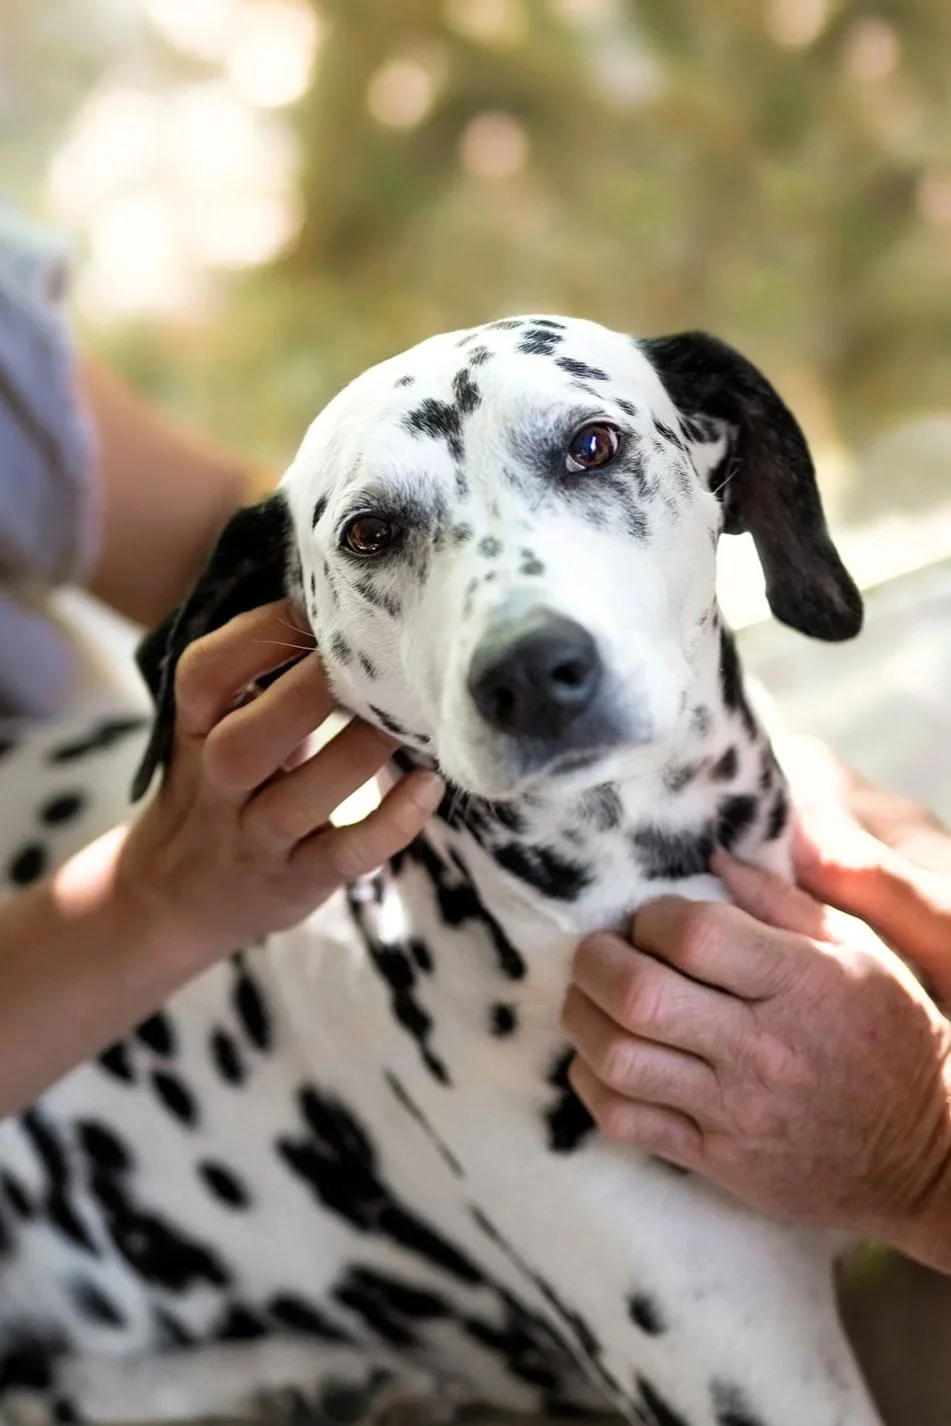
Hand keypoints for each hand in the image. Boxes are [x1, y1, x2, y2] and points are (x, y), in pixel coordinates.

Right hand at [114, 600, 442, 965]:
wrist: (177, 896)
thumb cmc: (219, 787)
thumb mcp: (211, 728)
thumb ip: (256, 676)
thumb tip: (336, 594)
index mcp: (193, 731)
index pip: (205, 677)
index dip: (257, 634)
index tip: (314, 603)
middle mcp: (216, 786)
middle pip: (245, 741)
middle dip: (308, 693)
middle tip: (371, 655)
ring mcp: (254, 839)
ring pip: (298, 799)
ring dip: (359, 753)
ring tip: (415, 715)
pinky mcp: (295, 883)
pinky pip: (343, 855)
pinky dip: (390, 822)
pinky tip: (429, 785)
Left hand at [563, 829, 950, 1266]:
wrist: (927, 1156)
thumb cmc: (891, 1038)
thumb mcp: (860, 952)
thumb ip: (784, 902)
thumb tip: (713, 857)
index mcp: (801, 984)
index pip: (693, 935)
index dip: (653, 916)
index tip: (652, 918)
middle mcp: (762, 1048)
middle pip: (640, 996)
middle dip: (597, 961)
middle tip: (598, 950)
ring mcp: (735, 1111)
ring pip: (620, 1060)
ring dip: (583, 1018)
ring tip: (589, 997)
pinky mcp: (717, 1160)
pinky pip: (626, 1122)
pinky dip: (592, 1083)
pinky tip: (599, 1058)